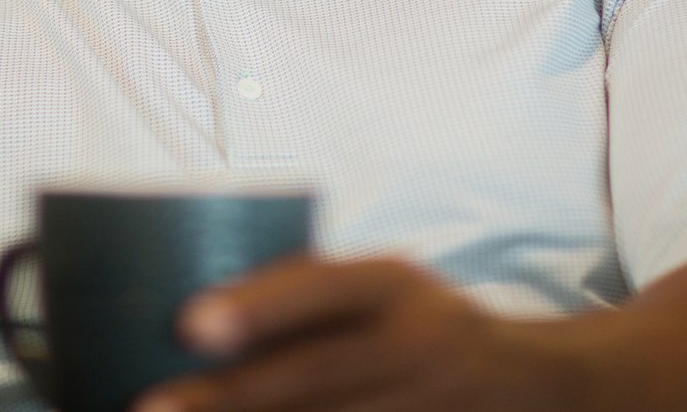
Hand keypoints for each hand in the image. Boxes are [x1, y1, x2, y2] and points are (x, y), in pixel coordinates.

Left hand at [134, 257, 570, 411]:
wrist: (532, 388)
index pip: (320, 288)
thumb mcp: (384, 287)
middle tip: (153, 406)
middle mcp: (417, 345)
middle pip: (314, 375)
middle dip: (229, 398)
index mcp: (395, 286)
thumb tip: (201, 310)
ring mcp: (426, 408)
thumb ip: (306, 290)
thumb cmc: (426, 327)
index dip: (256, 307)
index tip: (189, 324)